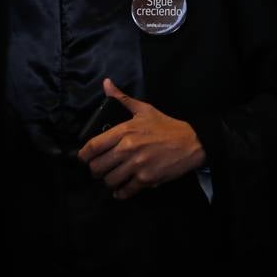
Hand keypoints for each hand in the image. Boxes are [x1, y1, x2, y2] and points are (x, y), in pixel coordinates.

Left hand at [77, 78, 205, 199]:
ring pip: (109, 181)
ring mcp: (137, 165)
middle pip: (97, 167)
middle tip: (100, 170)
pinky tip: (121, 190)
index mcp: (124, 131)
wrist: (192, 142)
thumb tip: (106, 83)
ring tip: (111, 178)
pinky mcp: (147, 179)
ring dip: (108, 182)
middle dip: (95, 170)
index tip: (84, 158)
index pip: (93, 146)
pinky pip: (125, 191)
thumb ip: (122, 98)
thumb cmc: (167, 126)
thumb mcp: (144, 109)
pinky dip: (121, 193)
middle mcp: (127, 149)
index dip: (84, 155)